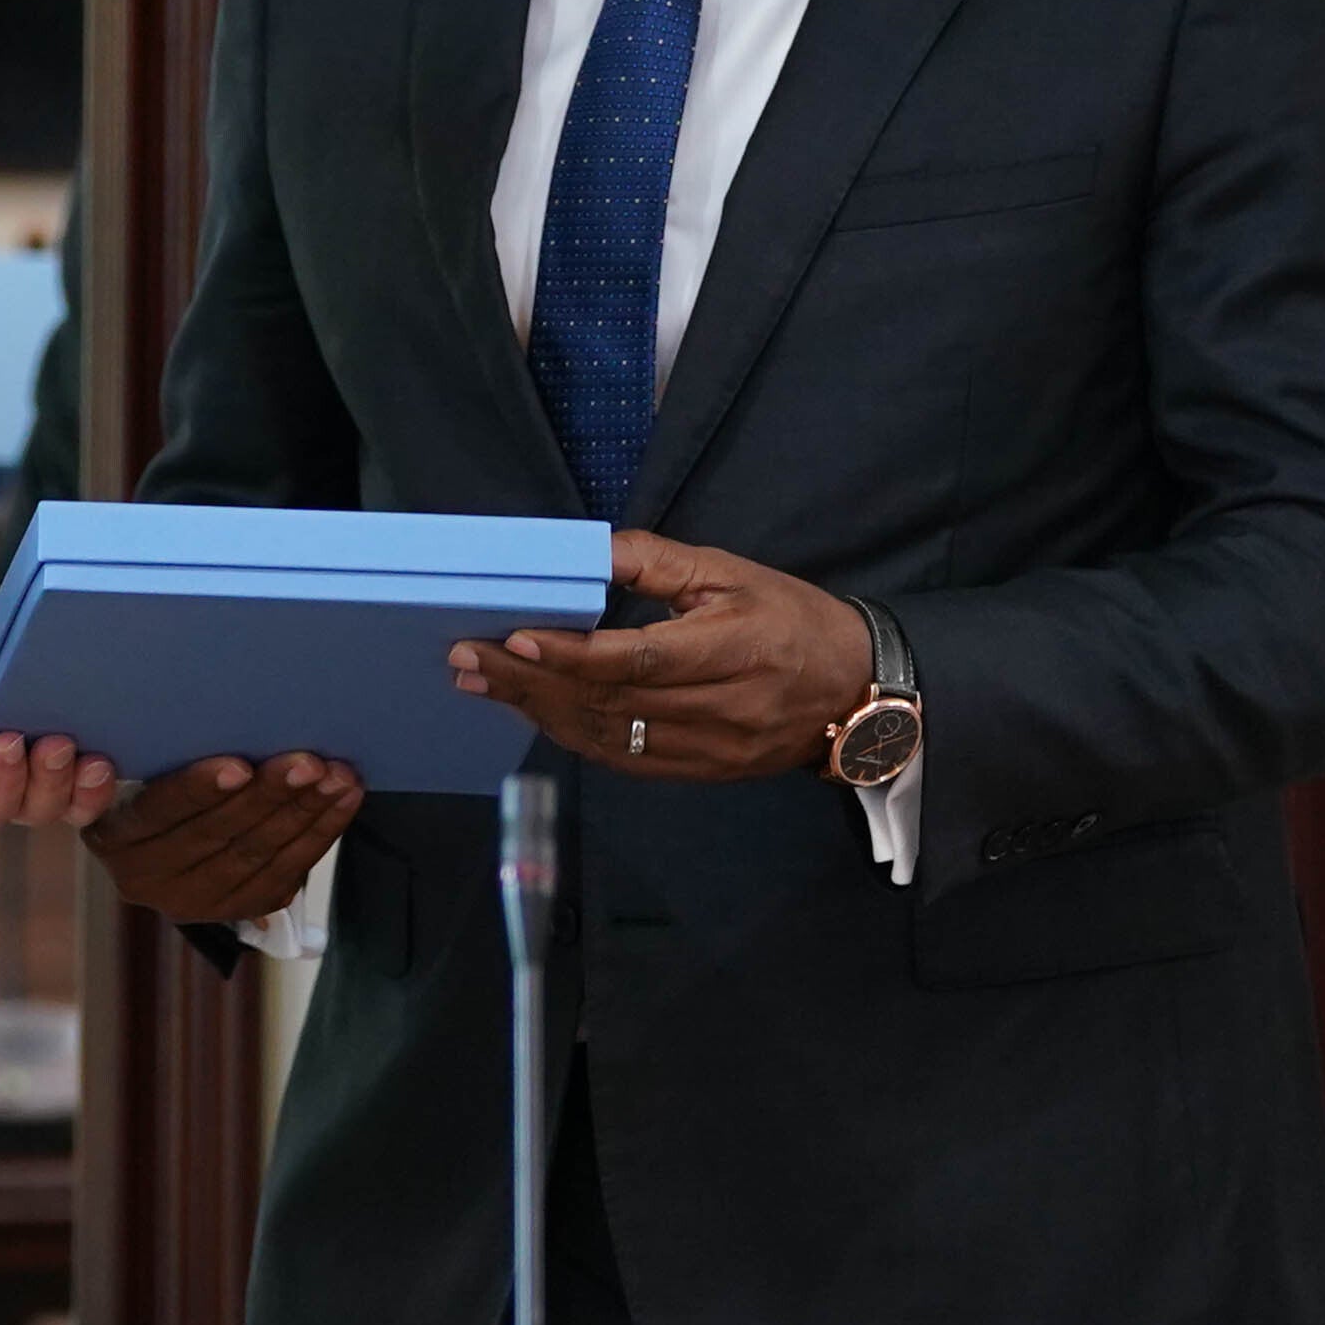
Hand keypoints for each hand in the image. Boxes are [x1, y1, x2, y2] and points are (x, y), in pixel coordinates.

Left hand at [0, 617, 107, 834]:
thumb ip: (10, 652)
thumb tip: (55, 649)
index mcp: (21, 749)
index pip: (74, 784)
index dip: (95, 782)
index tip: (106, 756)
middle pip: (46, 808)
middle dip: (60, 782)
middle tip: (59, 743)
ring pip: (0, 813)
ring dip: (12, 778)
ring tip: (6, 738)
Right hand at [88, 754, 362, 922]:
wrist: (169, 834)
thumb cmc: (156, 776)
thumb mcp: (137, 767)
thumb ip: (157, 752)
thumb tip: (213, 713)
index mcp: (114, 837)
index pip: (158, 812)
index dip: (198, 790)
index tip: (238, 765)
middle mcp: (147, 879)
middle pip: (216, 835)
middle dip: (268, 796)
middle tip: (308, 763)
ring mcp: (193, 902)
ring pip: (256, 856)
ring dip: (304, 813)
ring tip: (337, 777)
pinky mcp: (236, 909)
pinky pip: (285, 873)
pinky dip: (319, 834)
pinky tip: (342, 801)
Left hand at [448, 530, 866, 780]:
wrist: (857, 689)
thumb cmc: (791, 617)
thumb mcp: (731, 573)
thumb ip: (654, 562)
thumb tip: (584, 551)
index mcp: (735, 650)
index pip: (639, 660)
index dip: (572, 654)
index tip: (515, 636)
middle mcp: (723, 709)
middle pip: (611, 702)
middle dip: (531, 680)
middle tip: (467, 658)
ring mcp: (713, 750)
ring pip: (611, 737)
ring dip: (540, 711)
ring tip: (483, 683)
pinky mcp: (704, 773)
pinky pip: (627, 760)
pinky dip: (575, 735)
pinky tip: (535, 711)